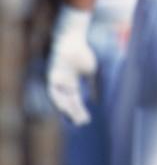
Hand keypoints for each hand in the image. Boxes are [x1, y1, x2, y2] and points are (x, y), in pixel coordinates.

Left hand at [46, 9, 96, 125]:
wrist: (74, 41)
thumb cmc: (84, 54)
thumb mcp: (91, 73)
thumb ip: (93, 86)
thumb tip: (96, 100)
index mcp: (73, 83)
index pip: (76, 100)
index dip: (81, 110)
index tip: (87, 120)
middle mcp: (64, 85)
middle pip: (69, 102)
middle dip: (75, 112)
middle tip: (82, 123)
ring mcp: (57, 81)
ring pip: (60, 99)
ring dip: (67, 109)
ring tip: (74, 118)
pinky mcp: (51, 77)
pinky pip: (53, 92)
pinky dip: (58, 100)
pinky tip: (63, 108)